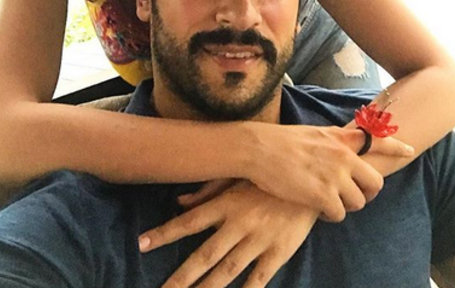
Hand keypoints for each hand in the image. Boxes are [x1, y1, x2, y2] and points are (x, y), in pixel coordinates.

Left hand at [138, 180, 317, 287]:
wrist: (312, 182)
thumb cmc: (270, 179)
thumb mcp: (238, 177)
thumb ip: (207, 190)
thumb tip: (179, 202)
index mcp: (227, 203)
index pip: (189, 221)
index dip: (165, 233)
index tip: (142, 243)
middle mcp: (239, 224)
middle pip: (204, 256)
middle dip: (180, 277)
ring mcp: (259, 240)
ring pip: (226, 272)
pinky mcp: (278, 253)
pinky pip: (257, 280)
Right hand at [245, 123, 413, 220]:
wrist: (259, 148)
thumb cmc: (280, 141)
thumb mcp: (313, 133)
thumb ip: (333, 141)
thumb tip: (344, 146)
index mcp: (340, 138)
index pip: (377, 138)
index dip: (396, 146)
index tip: (409, 150)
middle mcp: (343, 156)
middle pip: (375, 183)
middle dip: (367, 193)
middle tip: (352, 196)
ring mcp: (335, 176)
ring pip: (358, 202)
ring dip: (345, 206)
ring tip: (328, 202)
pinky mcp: (323, 195)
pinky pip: (339, 214)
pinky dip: (330, 215)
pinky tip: (317, 208)